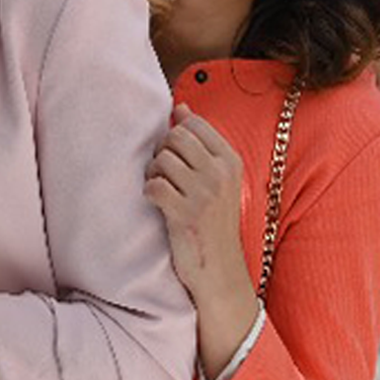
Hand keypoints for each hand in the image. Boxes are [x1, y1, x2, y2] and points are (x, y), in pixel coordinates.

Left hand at [145, 105, 251, 303]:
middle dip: (163, 151)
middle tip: (163, 171)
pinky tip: (156, 201)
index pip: (195, 124)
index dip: (176, 134)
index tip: (175, 155)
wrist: (219, 271)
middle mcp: (220, 174)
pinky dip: (149, 191)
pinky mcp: (185, 215)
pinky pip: (154, 186)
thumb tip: (180, 108)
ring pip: (163, 159)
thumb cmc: (213, 221)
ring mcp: (204, 194)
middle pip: (176, 137)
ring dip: (153, 172)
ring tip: (159, 186)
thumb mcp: (219, 179)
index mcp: (231, 161)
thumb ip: (201, 143)